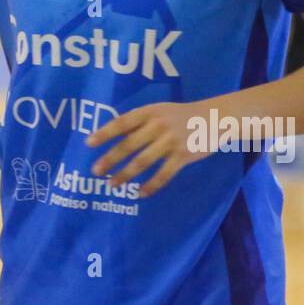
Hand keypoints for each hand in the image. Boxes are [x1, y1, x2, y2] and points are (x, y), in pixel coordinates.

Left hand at [85, 102, 211, 197]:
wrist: (214, 118)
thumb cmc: (181, 115)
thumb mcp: (160, 110)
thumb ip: (140, 121)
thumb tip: (114, 135)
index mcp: (149, 112)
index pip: (122, 123)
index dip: (105, 133)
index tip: (88, 144)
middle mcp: (158, 125)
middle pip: (129, 144)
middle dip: (110, 159)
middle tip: (95, 171)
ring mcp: (171, 141)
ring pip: (143, 161)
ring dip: (125, 174)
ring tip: (112, 184)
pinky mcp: (184, 156)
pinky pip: (164, 174)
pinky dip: (151, 185)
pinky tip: (140, 194)